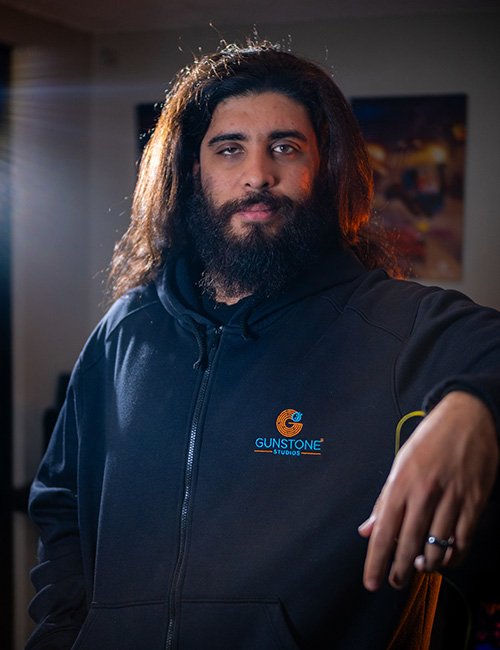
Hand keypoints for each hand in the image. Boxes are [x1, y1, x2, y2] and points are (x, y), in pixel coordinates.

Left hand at [358, 391, 497, 590]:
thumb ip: (384, 501)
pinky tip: (445, 560)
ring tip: (420, 569)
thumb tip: (367, 530)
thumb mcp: (400, 464)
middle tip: (396, 582)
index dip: (375, 561)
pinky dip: (453, 556)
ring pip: (438, 547)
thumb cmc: (429, 441)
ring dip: (427, 565)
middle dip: (400, 570)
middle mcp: (425, 492)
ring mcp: (453, 498)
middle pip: (410, 543)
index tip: (371, 582)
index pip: (384, 531)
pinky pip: (463, 539)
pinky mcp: (475, 501)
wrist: (467, 418)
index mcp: (401, 483)